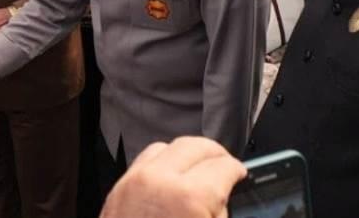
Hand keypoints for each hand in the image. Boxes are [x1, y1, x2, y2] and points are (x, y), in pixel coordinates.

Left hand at [100, 137, 245, 217]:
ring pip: (167, 147)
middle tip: (224, 165)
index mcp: (188, 196)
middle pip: (194, 146)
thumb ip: (219, 212)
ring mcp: (135, 181)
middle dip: (214, 153)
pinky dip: (162, 162)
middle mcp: (159, 180)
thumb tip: (220, 196)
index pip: (223, 166)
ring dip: (186, 155)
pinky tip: (172, 178)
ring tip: (199, 170)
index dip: (237, 170)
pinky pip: (145, 160)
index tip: (240, 174)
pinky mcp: (118, 189)